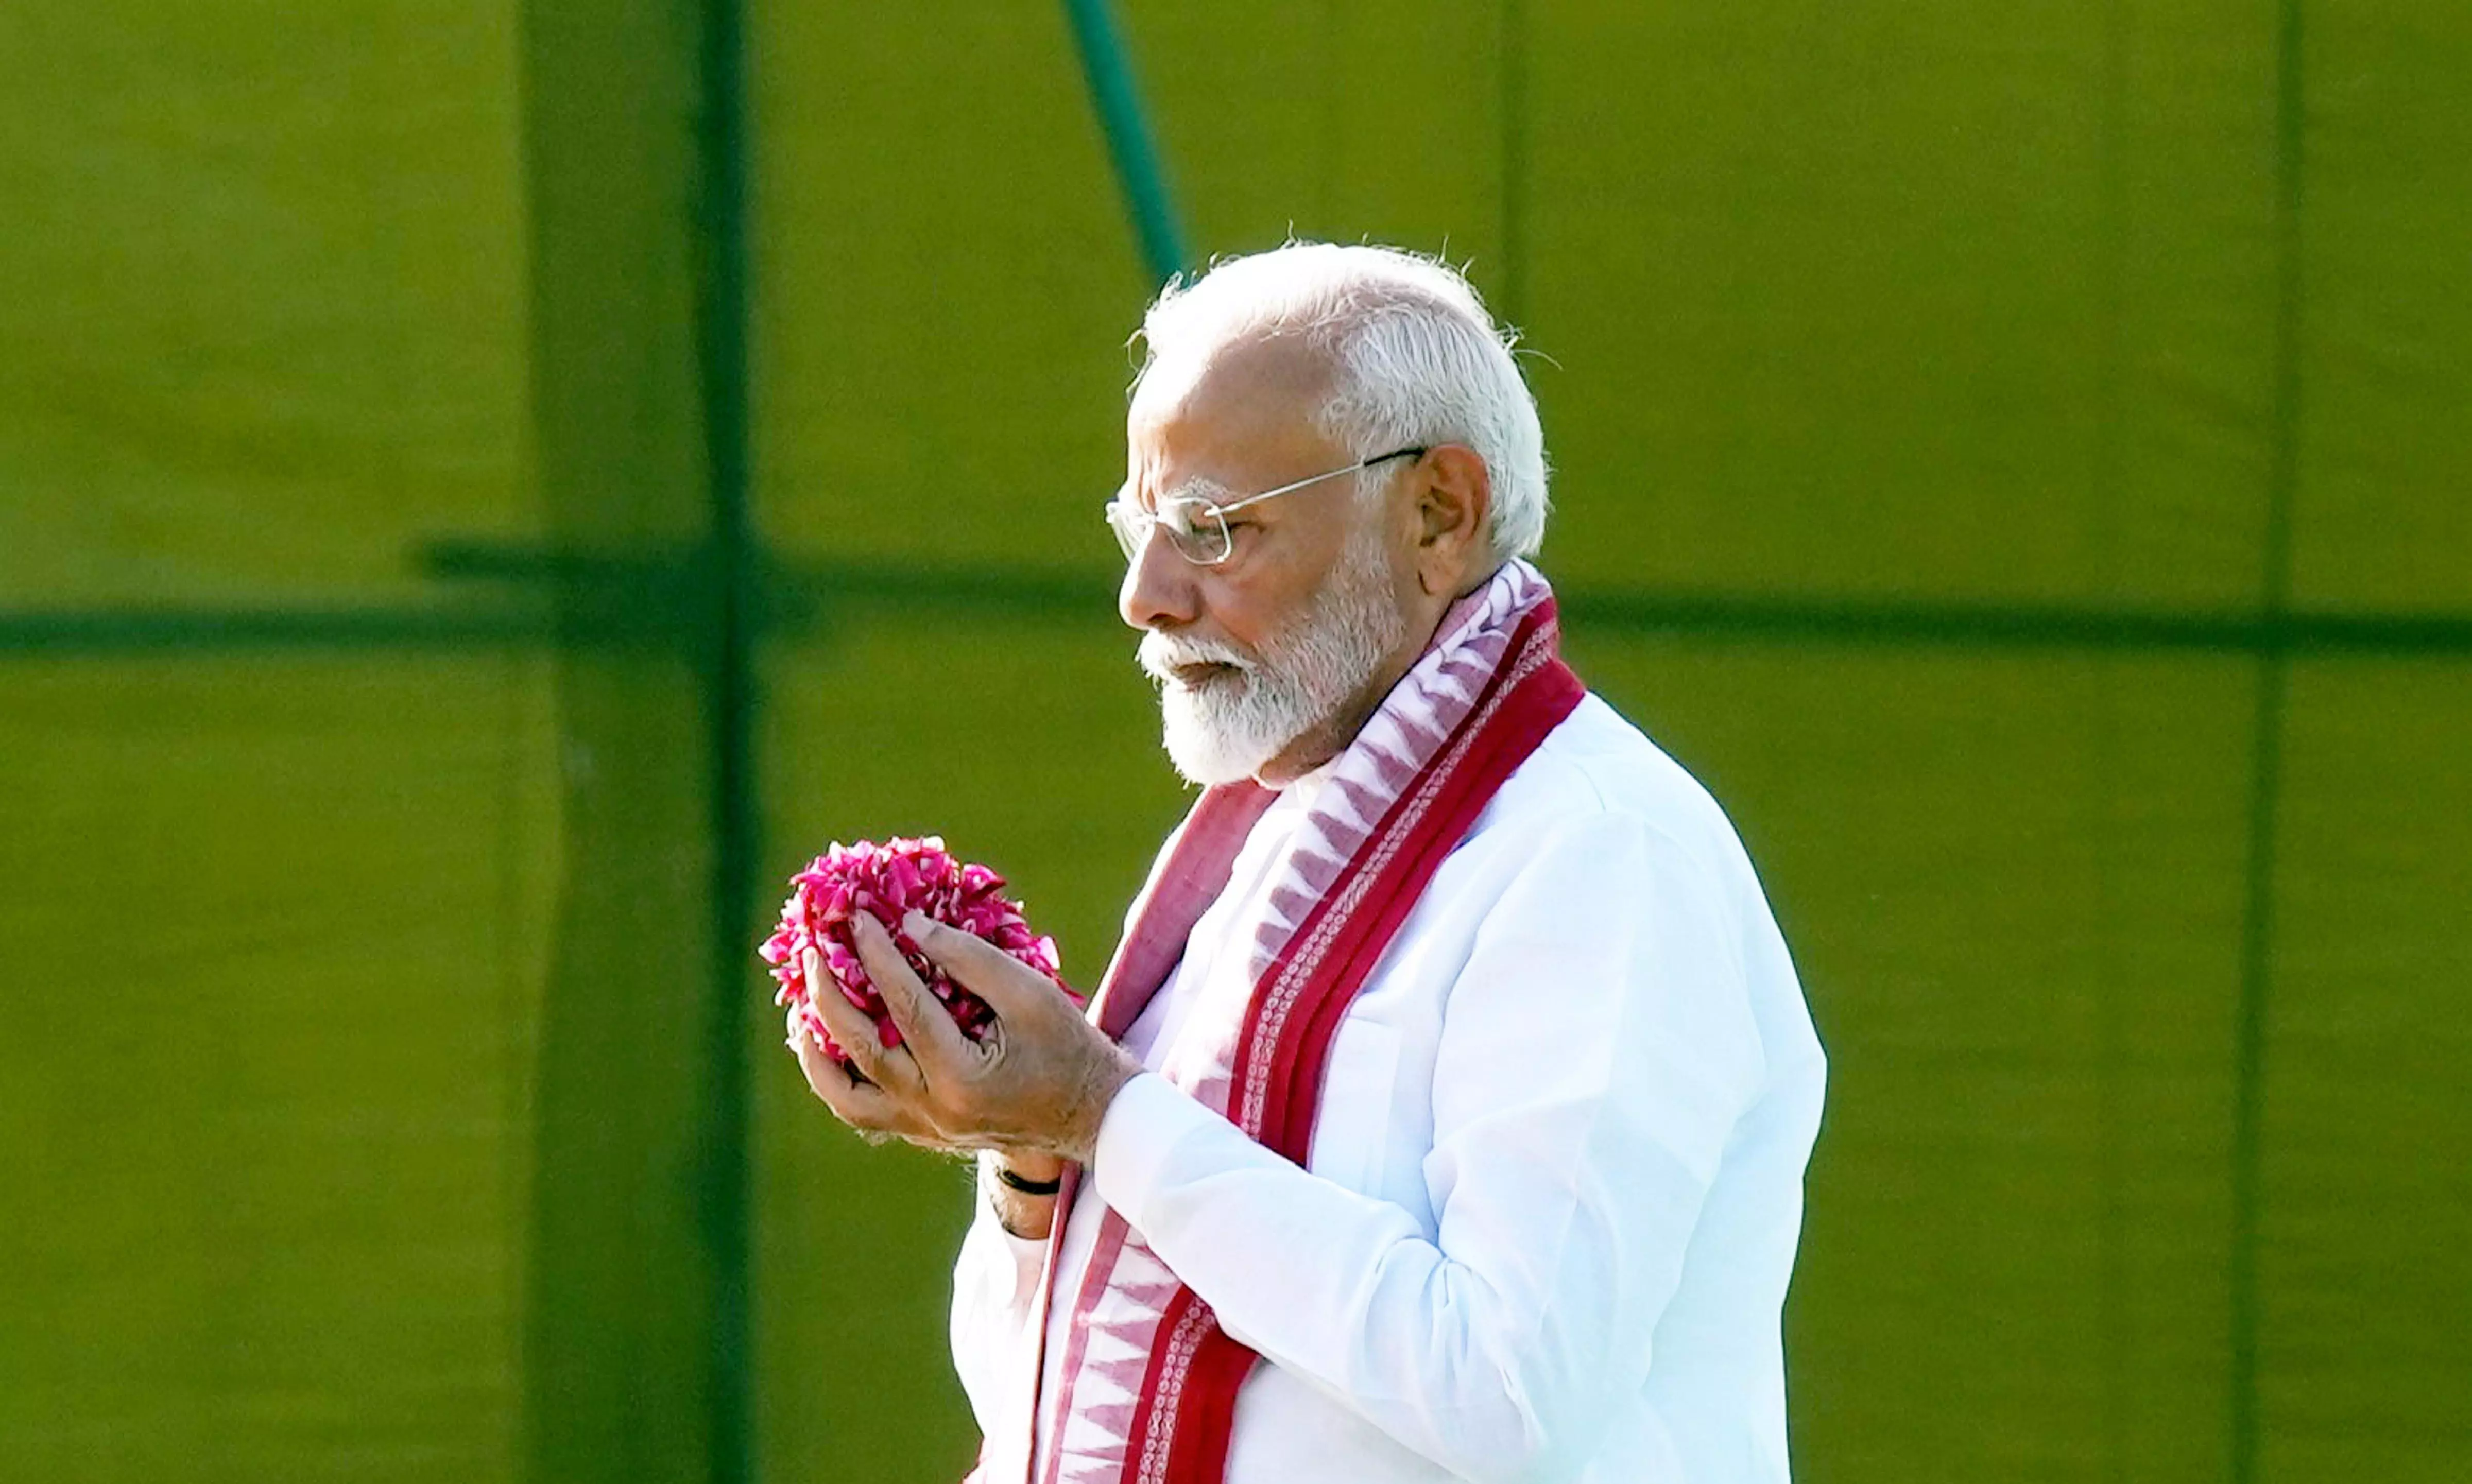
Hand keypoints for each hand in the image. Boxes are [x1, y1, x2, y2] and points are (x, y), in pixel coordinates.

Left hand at [789, 909, 1142, 1163]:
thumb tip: (910, 927)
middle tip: (812, 952)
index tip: (857, 918)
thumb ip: (969, 959)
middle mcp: (936, 1111)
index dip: (877, 956)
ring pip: (848, 1098)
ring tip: (798, 1013)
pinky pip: (866, 1112)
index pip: (905, 1007)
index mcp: (963, 1077)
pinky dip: (839, 1080)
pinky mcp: (927, 1134)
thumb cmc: (1070, 1048)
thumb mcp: (1031, 993)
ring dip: (817, 1054)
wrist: (1094, 1115)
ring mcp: (927, 1129)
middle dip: (829, 995)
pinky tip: (828, 1048)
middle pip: (862, 1051)